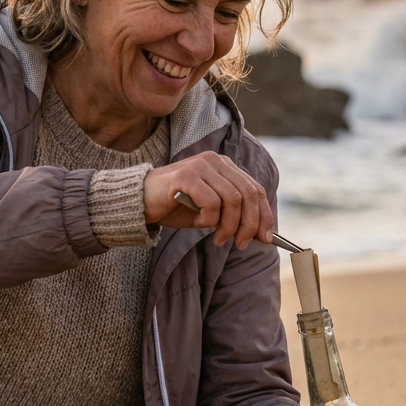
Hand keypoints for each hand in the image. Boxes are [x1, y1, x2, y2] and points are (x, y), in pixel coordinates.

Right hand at [143, 151, 272, 248]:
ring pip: (232, 199)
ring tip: (219, 239)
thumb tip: (262, 236)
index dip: (264, 215)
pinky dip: (210, 218)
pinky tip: (200, 223)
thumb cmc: (175, 207)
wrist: (139, 202)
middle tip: (241, 244)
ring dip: (229, 225)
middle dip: (249, 224)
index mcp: (224, 166)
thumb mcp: (210, 214)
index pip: (254, 189)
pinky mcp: (186, 175)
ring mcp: (200, 165)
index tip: (265, 239)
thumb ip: (234, 219)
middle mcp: (215, 161)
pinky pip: (211, 201)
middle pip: (247, 194)